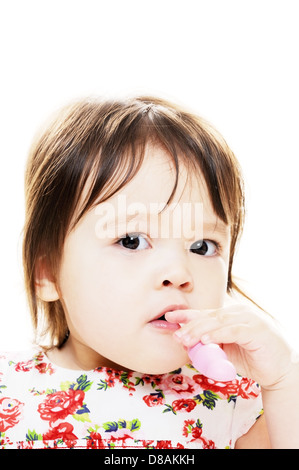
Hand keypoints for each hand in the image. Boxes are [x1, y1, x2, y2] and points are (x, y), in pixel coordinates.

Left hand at [165, 302, 295, 388]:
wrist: (278, 369)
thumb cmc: (251, 358)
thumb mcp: (225, 351)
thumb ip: (209, 345)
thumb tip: (186, 344)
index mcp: (230, 315)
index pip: (205, 313)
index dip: (187, 315)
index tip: (169, 317)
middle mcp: (238, 313)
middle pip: (209, 317)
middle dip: (190, 325)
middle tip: (176, 334)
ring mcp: (249, 319)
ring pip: (219, 322)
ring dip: (200, 330)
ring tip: (185, 339)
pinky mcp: (256, 330)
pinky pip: (233, 331)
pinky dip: (218, 334)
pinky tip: (206, 340)